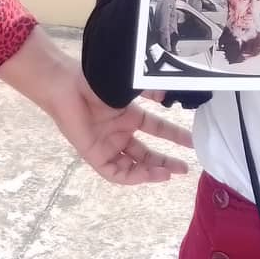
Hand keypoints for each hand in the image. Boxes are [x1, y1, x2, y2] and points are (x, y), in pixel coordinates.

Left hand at [0, 36, 191, 182]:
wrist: (66, 86)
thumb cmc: (95, 82)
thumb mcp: (130, 87)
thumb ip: (151, 91)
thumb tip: (169, 96)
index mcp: (128, 115)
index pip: (157, 129)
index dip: (175, 136)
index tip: (193, 141)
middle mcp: (119, 133)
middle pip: (146, 153)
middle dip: (166, 161)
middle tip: (186, 168)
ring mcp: (107, 145)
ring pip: (132, 166)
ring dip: (151, 172)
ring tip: (169, 174)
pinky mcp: (94, 155)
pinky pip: (115, 173)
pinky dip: (132, 176)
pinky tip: (147, 174)